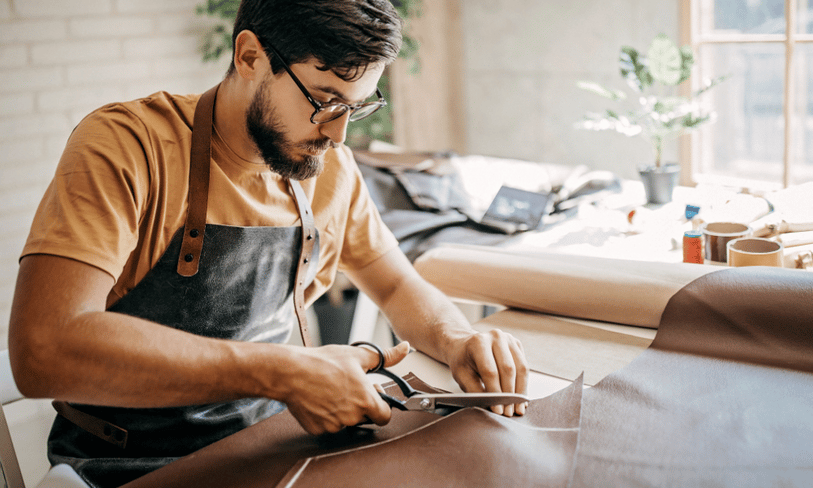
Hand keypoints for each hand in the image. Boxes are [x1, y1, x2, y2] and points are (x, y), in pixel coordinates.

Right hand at [281, 341, 409, 434]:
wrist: (291, 371)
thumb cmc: (324, 362)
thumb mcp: (358, 355)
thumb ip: (386, 356)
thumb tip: (405, 349)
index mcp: (366, 400)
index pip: (385, 416)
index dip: (381, 405)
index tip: (371, 394)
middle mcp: (352, 417)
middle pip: (364, 417)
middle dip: (360, 405)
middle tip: (348, 387)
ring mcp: (334, 425)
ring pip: (345, 421)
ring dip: (342, 409)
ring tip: (330, 389)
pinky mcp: (318, 429)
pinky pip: (327, 425)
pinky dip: (325, 415)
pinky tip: (319, 398)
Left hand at [447, 329, 528, 416]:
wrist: (465, 347)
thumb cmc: (463, 361)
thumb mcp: (462, 377)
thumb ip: (476, 391)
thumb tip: (492, 407)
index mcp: (478, 342)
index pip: (490, 371)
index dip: (495, 392)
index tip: (498, 409)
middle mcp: (495, 337)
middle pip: (508, 369)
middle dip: (509, 394)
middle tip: (508, 412)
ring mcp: (508, 339)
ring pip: (521, 368)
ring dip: (520, 391)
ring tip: (517, 408)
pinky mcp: (517, 345)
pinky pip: (525, 367)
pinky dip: (523, 384)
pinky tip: (520, 398)